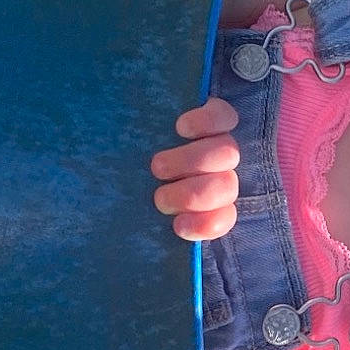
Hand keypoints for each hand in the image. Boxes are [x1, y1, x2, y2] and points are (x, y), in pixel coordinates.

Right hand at [150, 98, 239, 241]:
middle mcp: (220, 175)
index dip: (205, 225)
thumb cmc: (136, 184)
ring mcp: (220, 145)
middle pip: (225, 187)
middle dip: (191, 195)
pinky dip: (204, 123)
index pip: (222, 219)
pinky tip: (181, 129)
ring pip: (225, 154)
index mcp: (208, 206)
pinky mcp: (217, 115)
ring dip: (190, 162)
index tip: (178, 225)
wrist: (123, 134)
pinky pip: (223, 117)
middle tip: (160, 197)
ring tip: (158, 168)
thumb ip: (147, 230)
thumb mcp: (137, 211)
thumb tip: (158, 233)